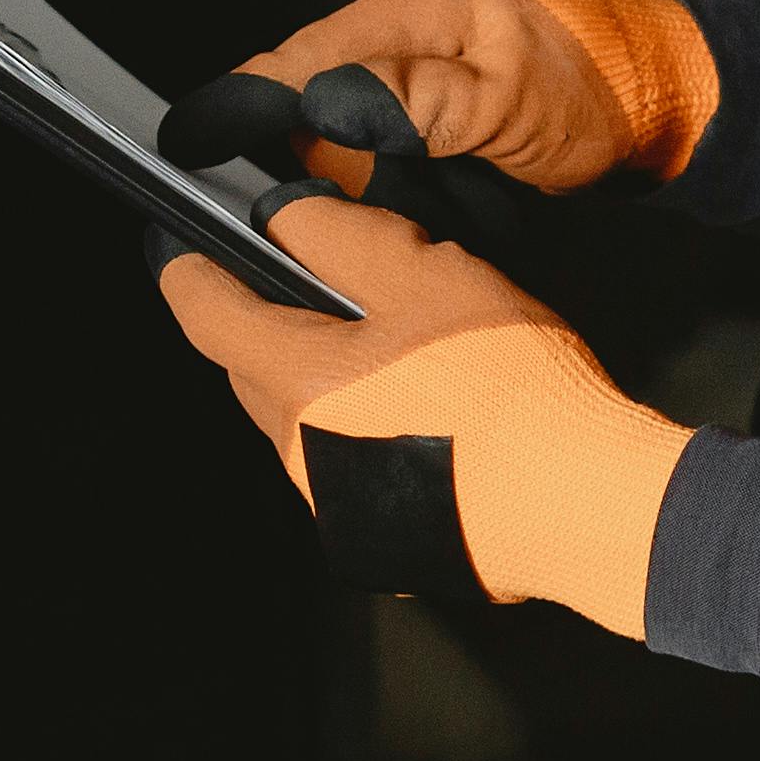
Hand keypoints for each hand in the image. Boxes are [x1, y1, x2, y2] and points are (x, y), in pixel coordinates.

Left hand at [153, 195, 690, 636]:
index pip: (203, 313)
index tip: (179, 243)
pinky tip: (431, 419)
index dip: (185, 266)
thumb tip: (283, 217)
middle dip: (269, 323)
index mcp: (297, 383)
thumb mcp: (426, 274)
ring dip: (328, 382)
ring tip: (403, 355)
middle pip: (253, 370)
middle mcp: (299, 455)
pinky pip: (347, 470)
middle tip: (322, 288)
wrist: (580, 502)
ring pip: (303, 422)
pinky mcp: (376, 543)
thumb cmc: (510, 387)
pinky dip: (368, 434)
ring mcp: (335, 508)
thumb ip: (339, 235)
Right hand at [180, 0, 717, 195]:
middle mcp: (400, 11)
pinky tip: (425, 192)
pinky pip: (377, 122)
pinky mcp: (433, 75)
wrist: (673, 95)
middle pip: (307, 92)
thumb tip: (324, 109)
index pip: (294, 62)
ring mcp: (416, 42)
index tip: (181, 148)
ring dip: (354, 168)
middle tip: (313, 219)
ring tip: (415, 203)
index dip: (235, 110)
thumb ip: (415, 105)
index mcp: (409, 2)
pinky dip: (384, 165)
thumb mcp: (510, 106)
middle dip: (305, 156)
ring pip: (340, 116)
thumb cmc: (604, 95)